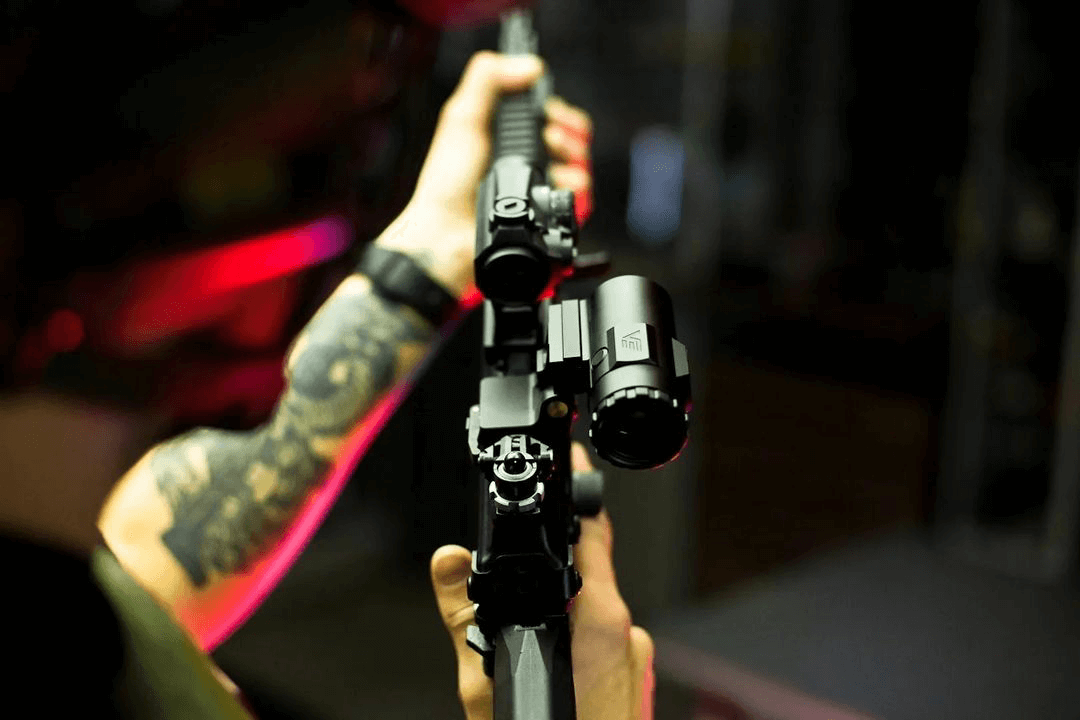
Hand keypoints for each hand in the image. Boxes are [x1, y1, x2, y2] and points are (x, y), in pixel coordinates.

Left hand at [374, 51, 593, 300]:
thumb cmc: (447, 182)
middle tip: (548, 138)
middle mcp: (529, 161)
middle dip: (569, 133)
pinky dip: (576, 189)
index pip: (552, 114)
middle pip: (574, 137)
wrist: (448, 234)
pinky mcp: (550, 216)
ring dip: (574, 159)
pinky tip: (557, 185)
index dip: (558, 110)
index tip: (549, 113)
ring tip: (551, 164)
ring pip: (582, 165)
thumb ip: (489, 80)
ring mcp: (541, 189)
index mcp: (510, 137)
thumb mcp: (462, 119)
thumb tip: (531, 65)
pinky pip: (582, 198)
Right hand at [430, 443, 654, 719]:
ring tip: (526, 653)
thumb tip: (449, 560)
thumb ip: (465, 615)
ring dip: (559, 615)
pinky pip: (603, 641)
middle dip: (546, 575)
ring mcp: (638, 657)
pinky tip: (553, 673)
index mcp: (599, 621)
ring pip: (592, 612)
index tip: (570, 460)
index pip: (593, 531)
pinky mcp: (637, 678)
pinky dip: (576, 644)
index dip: (580, 492)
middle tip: (509, 602)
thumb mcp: (485, 684)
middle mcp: (629, 632)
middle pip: (586, 574)